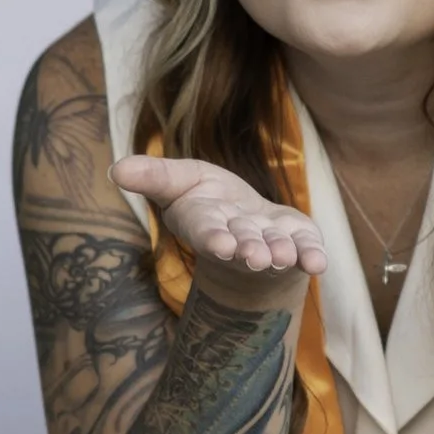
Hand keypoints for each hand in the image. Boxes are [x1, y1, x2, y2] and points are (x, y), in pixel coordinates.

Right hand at [113, 153, 327, 306]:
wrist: (243, 226)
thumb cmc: (206, 200)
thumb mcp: (177, 179)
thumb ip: (152, 176)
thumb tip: (115, 169)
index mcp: (204, 223)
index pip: (206, 232)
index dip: (212, 237)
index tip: (220, 244)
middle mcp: (237, 239)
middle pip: (243, 245)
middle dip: (249, 250)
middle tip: (257, 257)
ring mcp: (268, 243)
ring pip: (274, 250)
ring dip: (280, 254)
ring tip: (283, 257)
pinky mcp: (296, 241)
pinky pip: (305, 250)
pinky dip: (311, 256)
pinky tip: (318, 263)